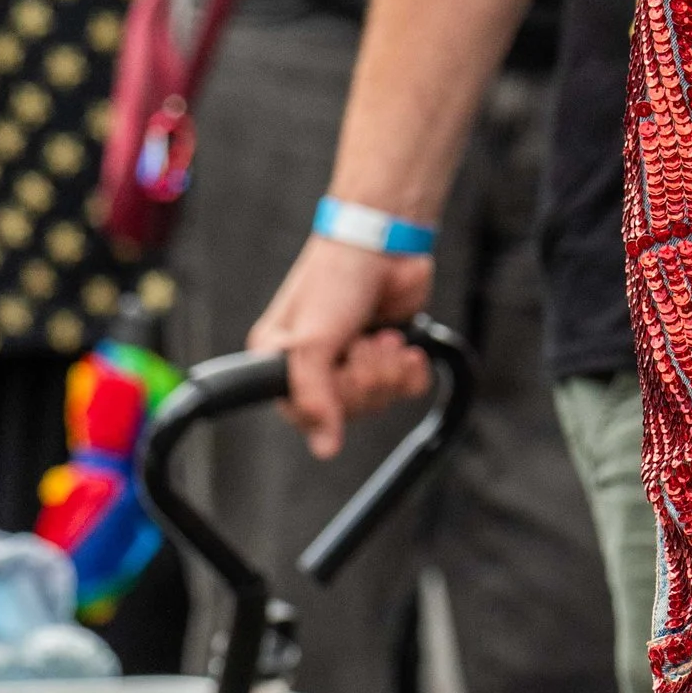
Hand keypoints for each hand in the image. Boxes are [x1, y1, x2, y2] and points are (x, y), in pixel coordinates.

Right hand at [248, 235, 433, 458]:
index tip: (337, 372)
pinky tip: (406, 347)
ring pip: (378, 400)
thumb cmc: (335, 280)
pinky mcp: (389, 353)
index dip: (328, 403)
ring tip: (383, 338)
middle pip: (345, 411)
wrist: (384, 244)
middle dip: (364, 378)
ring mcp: (354, 359)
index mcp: (281, 360)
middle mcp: (316, 364)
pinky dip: (410, 371)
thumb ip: (313, 396)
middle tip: (364, 345)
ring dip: (387, 369)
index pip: (302, 414)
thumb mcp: (312, 340)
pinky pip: (406, 389)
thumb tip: (324, 448)